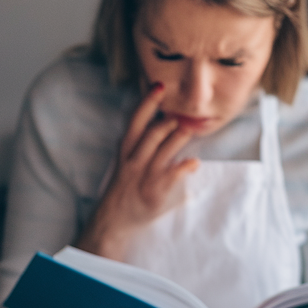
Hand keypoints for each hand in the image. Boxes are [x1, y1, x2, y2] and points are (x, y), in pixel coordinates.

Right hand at [76, 83, 199, 259]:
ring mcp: (144, 176)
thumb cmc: (125, 189)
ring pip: (164, 148)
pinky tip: (194, 162)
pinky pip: (173, 173)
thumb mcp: (126, 162)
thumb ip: (141, 145)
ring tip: (192, 130)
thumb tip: (164, 124)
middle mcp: (134, 161)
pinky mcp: (155, 192)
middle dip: (171, 121)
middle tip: (185, 115)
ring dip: (181, 136)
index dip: (148, 102)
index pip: (136, 121)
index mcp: (126, 151)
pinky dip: (186, 166)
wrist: (114, 221)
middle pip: (153, 132)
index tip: (159, 86)